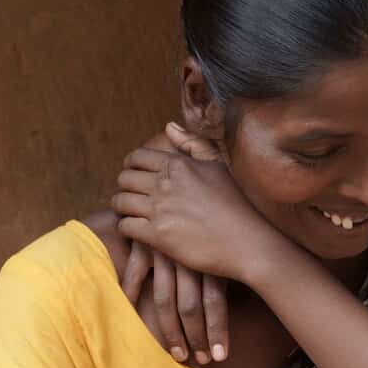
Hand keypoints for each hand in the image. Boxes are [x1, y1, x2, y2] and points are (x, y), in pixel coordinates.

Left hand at [116, 130, 230, 363]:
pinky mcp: (157, 235)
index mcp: (177, 164)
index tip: (135, 177)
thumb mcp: (217, 166)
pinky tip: (138, 231)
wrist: (247, 241)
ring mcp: (160, 209)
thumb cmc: (237, 204)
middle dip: (125, 187)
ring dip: (122, 208)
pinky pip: (125, 226)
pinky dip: (126, 228)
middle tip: (132, 197)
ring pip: (120, 202)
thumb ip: (192, 144)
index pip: (136, 158)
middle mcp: (165, 184)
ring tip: (132, 214)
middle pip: (124, 179)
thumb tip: (168, 125)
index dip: (131, 167)